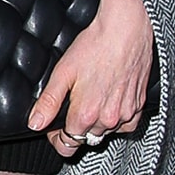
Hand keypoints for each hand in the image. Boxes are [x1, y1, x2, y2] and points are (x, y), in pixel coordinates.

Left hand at [27, 0, 154, 158]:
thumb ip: (49, 102)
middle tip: (72, 107)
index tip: (53, 127)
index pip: (68, 144)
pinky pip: (127, 124)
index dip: (56, 138)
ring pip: (106, 132)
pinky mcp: (139, 104)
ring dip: (96, 124)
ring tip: (91, 100)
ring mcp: (126, 113)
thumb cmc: (94, 46)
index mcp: (86, 114)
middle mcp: (108, 119)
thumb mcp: (63, 72)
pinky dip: (117, 120)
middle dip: (75, 129)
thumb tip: (35, 123)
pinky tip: (109, 103)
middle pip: (86, 139)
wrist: (125, 30)